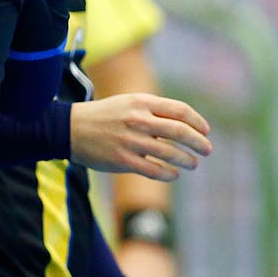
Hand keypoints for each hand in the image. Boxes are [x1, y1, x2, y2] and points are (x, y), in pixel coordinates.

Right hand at [69, 93, 210, 179]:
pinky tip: (174, 174)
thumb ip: (154, 110)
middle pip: (180, 132)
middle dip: (199, 142)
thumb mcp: (129, 103)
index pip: (180, 111)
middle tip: (207, 150)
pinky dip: (169, 174)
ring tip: (192, 163)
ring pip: (170, 153)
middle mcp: (137, 120)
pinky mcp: (122, 160)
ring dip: (187, 160)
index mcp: (141, 102)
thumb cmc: (104, 116)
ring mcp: (130, 141)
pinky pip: (154, 170)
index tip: (205, 131)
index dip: (198, 122)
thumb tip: (185, 125)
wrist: (70, 128)